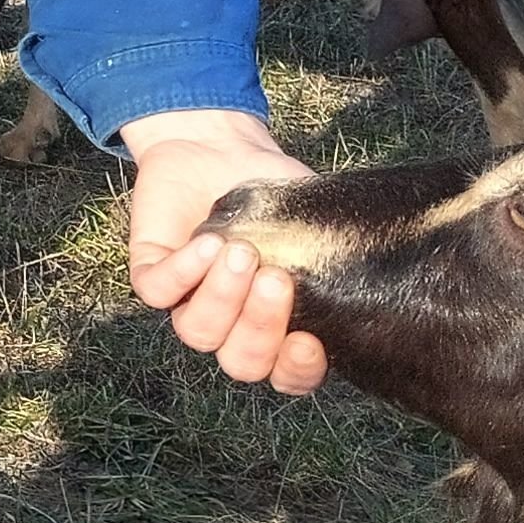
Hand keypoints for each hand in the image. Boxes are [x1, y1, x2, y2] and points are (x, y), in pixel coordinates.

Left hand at [120, 107, 326, 393]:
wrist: (219, 147)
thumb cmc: (279, 194)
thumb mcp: (317, 222)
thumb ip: (337, 253)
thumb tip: (371, 267)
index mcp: (279, 326)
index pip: (289, 375)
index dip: (297, 370)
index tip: (308, 341)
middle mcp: (232, 326)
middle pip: (242, 362)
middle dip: (259, 326)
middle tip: (276, 279)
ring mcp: (189, 304)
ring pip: (198, 333)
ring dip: (223, 296)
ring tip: (242, 251)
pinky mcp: (152, 274)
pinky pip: (158, 292)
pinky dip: (184, 272)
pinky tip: (209, 243)